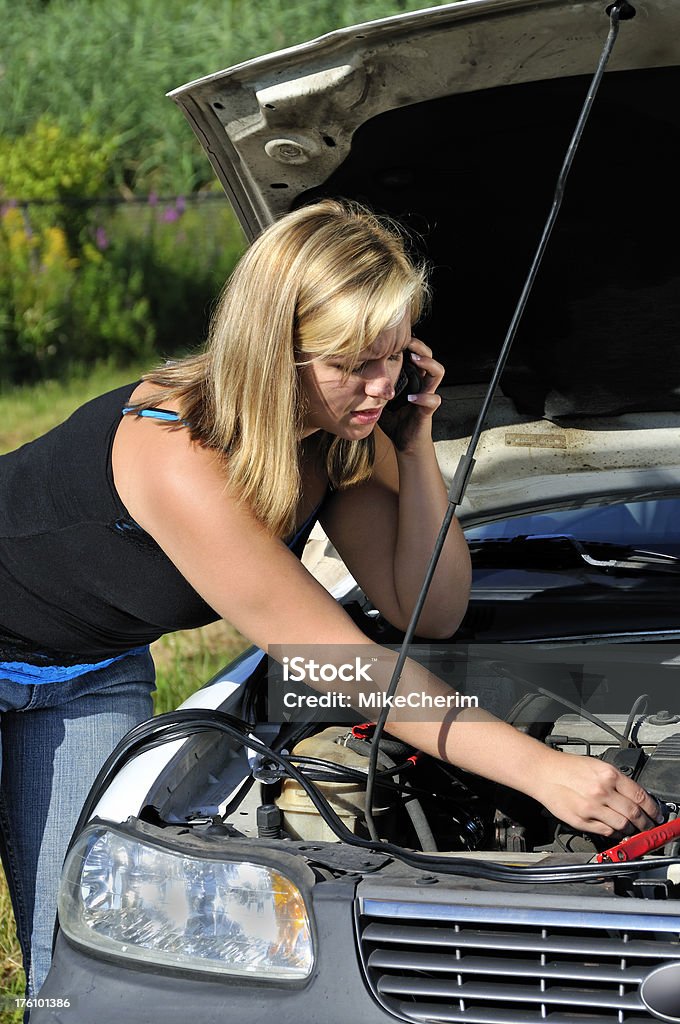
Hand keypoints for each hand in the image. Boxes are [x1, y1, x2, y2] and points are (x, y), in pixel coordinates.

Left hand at [380, 336, 444, 451]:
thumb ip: (372, 386)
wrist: (405, 443)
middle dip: (420, 347)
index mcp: (412, 379)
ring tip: (414, 359)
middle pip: (430, 357)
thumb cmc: (393, 420)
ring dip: (427, 364)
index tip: (394, 339)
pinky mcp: (428, 410)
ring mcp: (427, 395)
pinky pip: (433, 400)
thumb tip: (350, 374)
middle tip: (407, 342)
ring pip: (438, 372)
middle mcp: (422, 384)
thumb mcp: (379, 399)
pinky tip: (411, 397)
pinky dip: (424, 397)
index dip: (409, 345)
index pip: (415, 355)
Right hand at [533, 750, 662, 835]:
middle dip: (646, 823)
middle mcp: (602, 791)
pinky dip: (615, 833)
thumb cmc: (567, 767)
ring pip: (623, 825)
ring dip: (631, 830)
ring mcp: (592, 807)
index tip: (656, 814)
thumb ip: (617, 782)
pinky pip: (606, 831)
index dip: (653, 809)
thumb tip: (637, 798)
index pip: (640, 796)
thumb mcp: (597, 766)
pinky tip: (617, 830)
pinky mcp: (582, 820)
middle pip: (635, 814)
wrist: (543, 772)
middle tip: (649, 826)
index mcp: (608, 775)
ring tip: (633, 830)